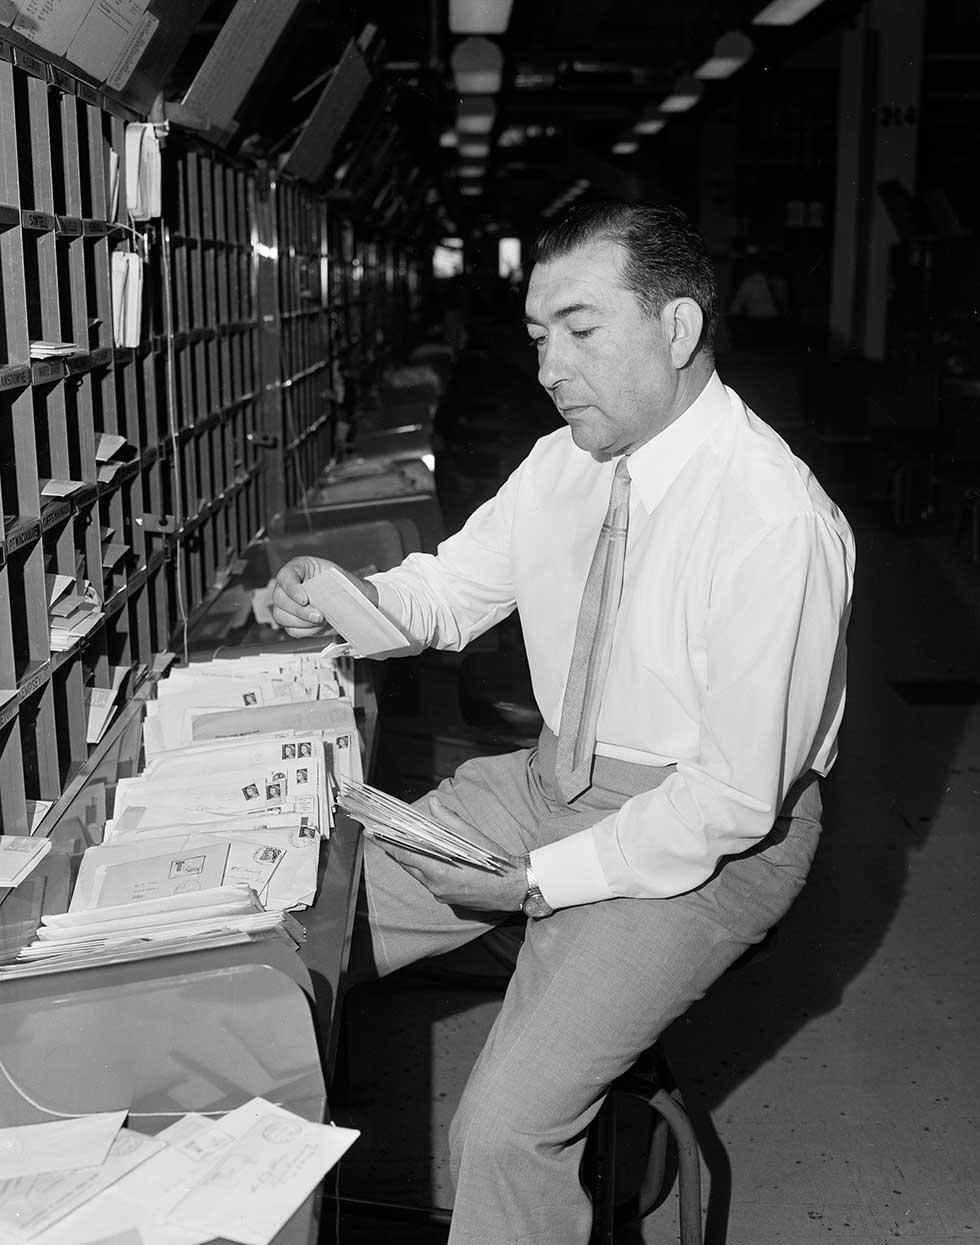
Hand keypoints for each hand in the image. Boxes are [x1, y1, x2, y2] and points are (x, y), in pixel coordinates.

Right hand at [271, 555, 378, 637]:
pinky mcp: (291, 620)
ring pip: (281, 616)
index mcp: (298, 568)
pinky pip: (291, 629)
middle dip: (300, 611)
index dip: (292, 588)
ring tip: (321, 621)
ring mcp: (286, 604)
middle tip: (319, 616)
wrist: (347, 599)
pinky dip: (306, 631)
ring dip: (303, 622)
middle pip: (279, 598)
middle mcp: (287, 586)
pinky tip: (318, 626)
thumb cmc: (340, 583)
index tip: (304, 599)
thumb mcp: (338, 577)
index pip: (285, 576)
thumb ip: (332, 584)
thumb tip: (333, 597)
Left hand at [378, 796, 527, 911]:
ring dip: (412, 860)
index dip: (386, 843)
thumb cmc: (494, 862)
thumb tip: (434, 803)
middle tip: (386, 834)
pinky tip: (429, 859)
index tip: (373, 833)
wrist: (514, 889)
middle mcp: (435, 884)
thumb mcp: (472, 836)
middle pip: (408, 865)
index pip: (404, 854)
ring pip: (418, 874)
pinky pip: (429, 882)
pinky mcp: (447, 900)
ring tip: (406, 843)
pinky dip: (425, 870)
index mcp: (439, 868)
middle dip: (397, 849)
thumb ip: (449, 820)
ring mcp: (440, 894)